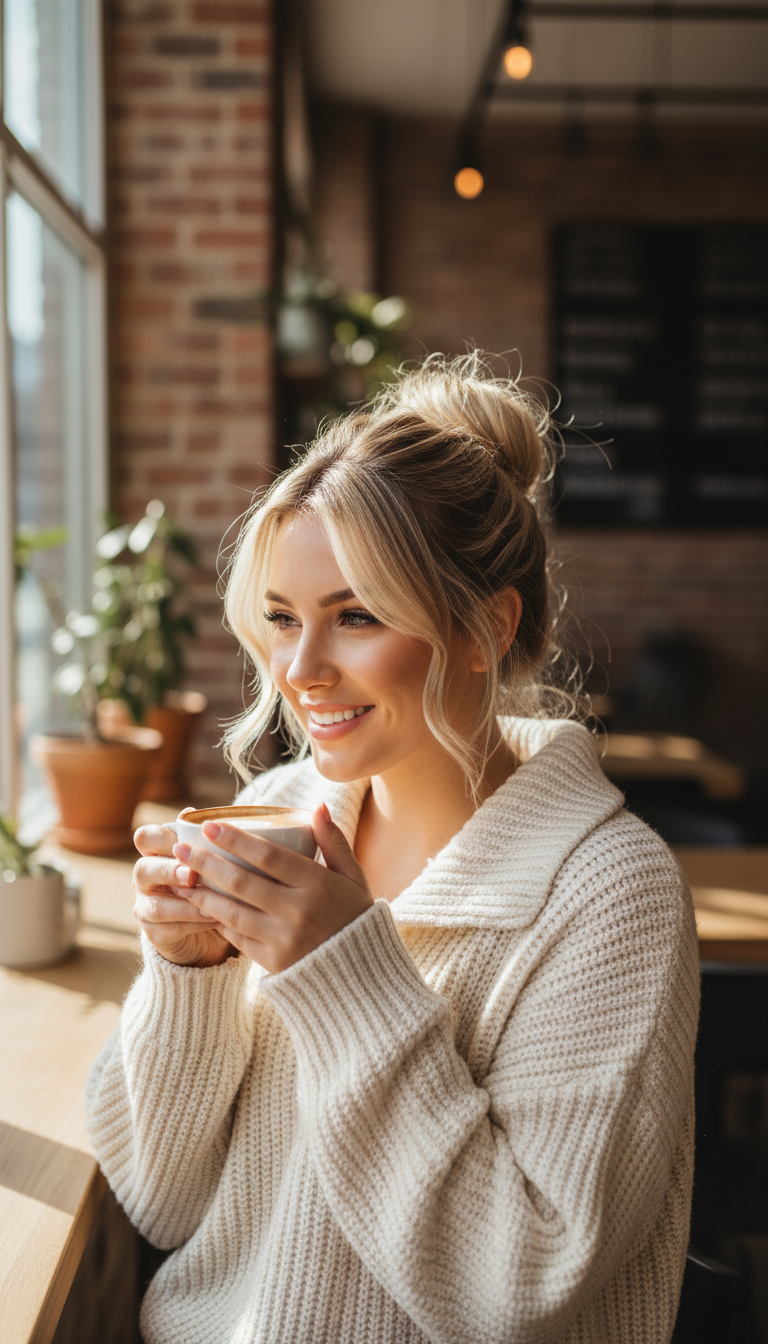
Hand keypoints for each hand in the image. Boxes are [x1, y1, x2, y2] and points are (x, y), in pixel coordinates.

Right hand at [133, 808, 233, 967]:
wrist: (208, 932)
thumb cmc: (211, 886)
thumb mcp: (212, 863)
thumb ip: (204, 844)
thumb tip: (198, 815)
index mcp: (156, 855)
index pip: (145, 838)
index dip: (161, 838)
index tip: (185, 842)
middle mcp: (145, 880)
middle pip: (142, 869)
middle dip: (168, 871)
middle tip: (192, 875)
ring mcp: (146, 908)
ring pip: (155, 905)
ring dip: (185, 904)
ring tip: (211, 904)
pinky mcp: (155, 934)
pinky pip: (170, 928)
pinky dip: (195, 923)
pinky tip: (216, 919)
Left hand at [172, 803, 374, 973]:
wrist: (362, 977)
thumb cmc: (355, 917)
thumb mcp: (353, 877)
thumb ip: (334, 842)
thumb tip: (318, 806)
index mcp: (317, 885)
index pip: (268, 856)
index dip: (236, 840)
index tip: (209, 826)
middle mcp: (297, 912)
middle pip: (241, 882)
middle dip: (206, 863)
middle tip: (179, 847)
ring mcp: (282, 939)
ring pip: (231, 911)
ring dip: (201, 893)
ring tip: (180, 877)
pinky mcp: (272, 962)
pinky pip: (236, 937)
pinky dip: (216, 920)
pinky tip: (200, 905)